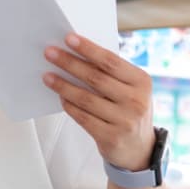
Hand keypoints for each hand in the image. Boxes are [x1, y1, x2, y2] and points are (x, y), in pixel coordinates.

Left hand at [43, 34, 157, 171]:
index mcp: (142, 82)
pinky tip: (60, 96)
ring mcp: (124, 121)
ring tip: (48, 76)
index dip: (88, 49)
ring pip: (86, 99)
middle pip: (96, 78)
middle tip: (50, 54)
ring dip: (63, 86)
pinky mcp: (111, 137)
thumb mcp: (131, 90)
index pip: (111, 61)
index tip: (69, 39)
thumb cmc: (130, 111)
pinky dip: (69, 106)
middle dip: (70, 64)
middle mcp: (136, 101)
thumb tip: (77, 55)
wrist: (139, 149)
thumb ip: (112, 75)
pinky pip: (83, 118)